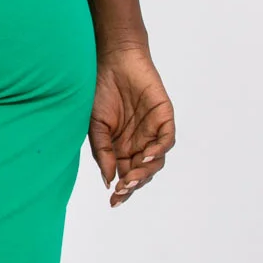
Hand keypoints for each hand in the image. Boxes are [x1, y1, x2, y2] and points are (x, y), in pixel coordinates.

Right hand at [89, 43, 174, 205]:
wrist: (110, 61)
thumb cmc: (99, 91)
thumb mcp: (95, 127)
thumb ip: (103, 153)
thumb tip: (109, 181)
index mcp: (121, 148)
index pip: (126, 175)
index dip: (122, 190)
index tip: (114, 201)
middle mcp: (139, 142)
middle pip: (142, 171)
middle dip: (133, 184)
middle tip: (123, 191)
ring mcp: (153, 130)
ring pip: (156, 160)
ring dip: (146, 171)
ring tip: (132, 178)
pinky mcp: (164, 116)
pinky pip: (167, 139)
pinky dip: (160, 150)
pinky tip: (147, 156)